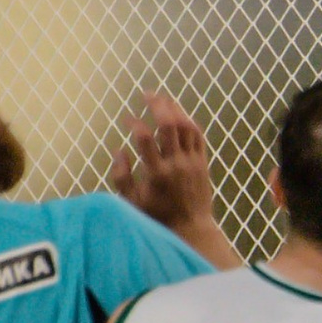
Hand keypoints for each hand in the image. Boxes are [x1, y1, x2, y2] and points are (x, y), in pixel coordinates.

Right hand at [110, 92, 219, 244]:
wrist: (191, 227)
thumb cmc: (158, 216)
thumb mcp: (132, 202)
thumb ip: (121, 176)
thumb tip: (118, 150)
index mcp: (156, 173)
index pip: (144, 139)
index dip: (134, 124)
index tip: (126, 118)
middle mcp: (175, 164)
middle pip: (168, 125)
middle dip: (157, 106)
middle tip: (147, 94)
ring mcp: (192, 162)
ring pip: (186, 126)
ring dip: (174, 109)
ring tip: (163, 99)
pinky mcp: (203, 163)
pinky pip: (198, 136)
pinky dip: (189, 122)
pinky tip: (180, 114)